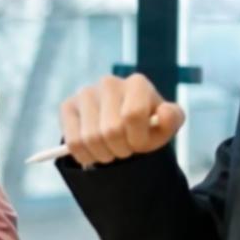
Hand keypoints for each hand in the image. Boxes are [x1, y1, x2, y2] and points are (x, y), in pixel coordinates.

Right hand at [59, 74, 185, 167]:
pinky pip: (73, 142)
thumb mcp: (165, 126)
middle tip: (125, 150)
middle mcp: (109, 83)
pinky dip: (85, 156)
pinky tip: (94, 151)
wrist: (123, 127)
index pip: (133, 115)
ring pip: (90, 138)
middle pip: (111, 130)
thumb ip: (172, 119)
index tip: (140, 145)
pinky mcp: (67, 107)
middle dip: (120, 149)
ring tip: (111, 150)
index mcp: (137, 83)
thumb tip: (163, 112)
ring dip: (103, 155)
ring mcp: (85, 93)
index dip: (137, 139)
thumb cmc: (147, 126)